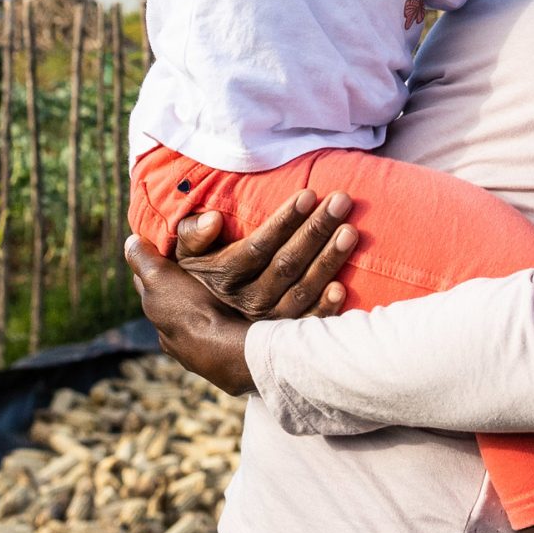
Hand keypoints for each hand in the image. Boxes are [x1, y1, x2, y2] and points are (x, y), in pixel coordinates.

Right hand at [171, 190, 358, 317]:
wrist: (195, 329)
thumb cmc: (195, 278)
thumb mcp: (183, 255)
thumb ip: (192, 235)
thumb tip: (213, 220)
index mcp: (224, 277)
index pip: (258, 247)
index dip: (284, 222)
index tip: (308, 194)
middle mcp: (246, 301)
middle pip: (286, 265)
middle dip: (315, 231)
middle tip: (341, 200)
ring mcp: (267, 322)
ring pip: (302, 290)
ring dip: (328, 261)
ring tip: (350, 231)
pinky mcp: (283, 338)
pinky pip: (306, 324)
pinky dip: (325, 309)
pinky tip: (342, 288)